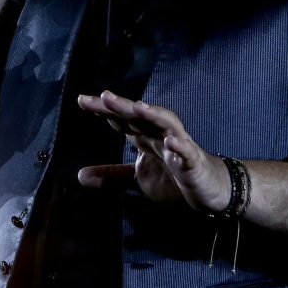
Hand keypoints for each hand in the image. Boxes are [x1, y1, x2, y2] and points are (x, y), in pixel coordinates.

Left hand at [76, 91, 229, 213]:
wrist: (209, 190)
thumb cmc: (174, 178)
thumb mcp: (138, 179)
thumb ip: (112, 175)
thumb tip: (79, 176)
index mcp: (145, 137)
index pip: (122, 119)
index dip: (104, 109)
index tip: (82, 100)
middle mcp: (160, 135)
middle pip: (140, 116)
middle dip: (123, 106)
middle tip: (103, 96)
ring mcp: (179, 146)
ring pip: (165, 124)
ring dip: (153, 114)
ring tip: (137, 107)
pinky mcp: (194, 161)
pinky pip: (187, 151)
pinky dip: (180, 145)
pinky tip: (170, 141)